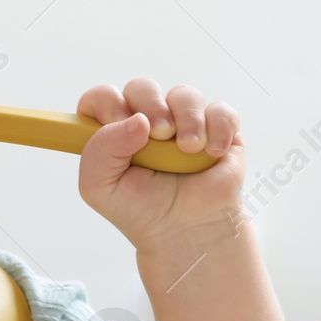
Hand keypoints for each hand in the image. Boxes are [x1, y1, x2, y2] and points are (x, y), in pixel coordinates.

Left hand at [77, 79, 244, 249]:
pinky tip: (213, 153)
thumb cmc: (140, 209)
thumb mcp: (99, 188)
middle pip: (142, 88)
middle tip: (158, 135)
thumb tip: (137, 120)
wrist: (186, 232)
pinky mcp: (217, 130)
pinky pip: (220, 111)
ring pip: (183, 95)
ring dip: (187, 120)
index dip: (107, 101)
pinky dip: (219, 128)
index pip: (103, 97)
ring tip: (189, 150)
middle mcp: (147, 120)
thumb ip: (100, 151)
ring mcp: (183, 123)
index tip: (117, 118)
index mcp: (114, 130)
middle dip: (151, 106)